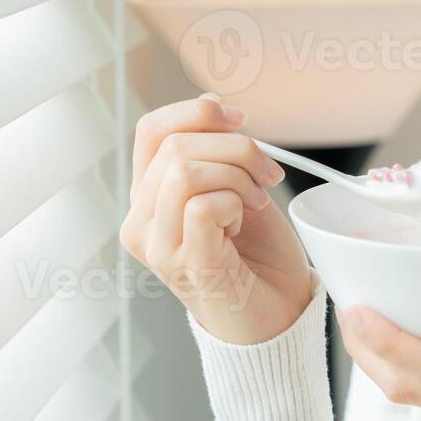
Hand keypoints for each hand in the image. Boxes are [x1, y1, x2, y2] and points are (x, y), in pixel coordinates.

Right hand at [119, 92, 314, 343]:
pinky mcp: (185, 265)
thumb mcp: (238, 187)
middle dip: (236, 147)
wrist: (278, 315)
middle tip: (267, 175)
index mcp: (149, 197)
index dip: (198, 112)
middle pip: (174, 145)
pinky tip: (244, 223)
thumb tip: (214, 104)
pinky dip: (234, 203)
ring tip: (256, 202)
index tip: (240, 121)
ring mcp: (158, 246)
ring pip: (185, 171)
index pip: (152, 129)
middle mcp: (141, 221)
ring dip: (237, 176)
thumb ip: (218, 151)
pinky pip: (202, 206)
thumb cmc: (259, 255)